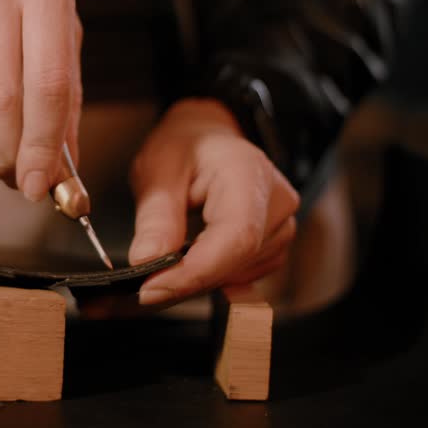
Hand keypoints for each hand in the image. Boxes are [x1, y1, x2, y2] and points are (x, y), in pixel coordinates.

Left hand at [127, 98, 298, 306]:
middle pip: (237, 261)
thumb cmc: (185, 146)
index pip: (235, 237)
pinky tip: (193, 260)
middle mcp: (277, 200)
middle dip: (188, 279)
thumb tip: (147, 261)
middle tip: (146, 280)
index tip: (153, 288)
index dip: (195, 271)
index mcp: (249, 172)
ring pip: (239, 274)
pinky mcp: (274, 244)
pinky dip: (213, 276)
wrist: (208, 138)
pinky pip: (244, 276)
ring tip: (171, 254)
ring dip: (199, 277)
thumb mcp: (157, 168)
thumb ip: (155, 216)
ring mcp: (281, 224)